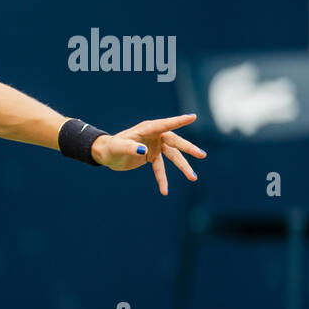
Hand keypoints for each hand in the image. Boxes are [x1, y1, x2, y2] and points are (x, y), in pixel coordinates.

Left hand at [91, 113, 206, 194]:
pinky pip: (161, 168)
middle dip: (188, 149)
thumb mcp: (118, 147)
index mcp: (147, 128)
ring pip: (173, 156)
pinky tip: (164, 191)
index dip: (178, 121)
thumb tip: (145, 152)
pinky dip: (162, 179)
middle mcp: (154, 135)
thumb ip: (130, 147)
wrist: (106, 154)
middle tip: (202, 155)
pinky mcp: (152, 156)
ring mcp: (155, 146)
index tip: (192, 117)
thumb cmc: (111, 147)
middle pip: (175, 142)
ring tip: (193, 178)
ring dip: (182, 166)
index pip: (165, 124)